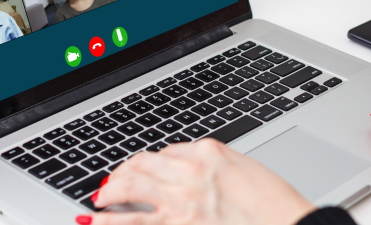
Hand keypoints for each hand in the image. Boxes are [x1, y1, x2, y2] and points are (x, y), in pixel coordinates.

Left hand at [84, 139, 313, 224]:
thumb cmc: (275, 204)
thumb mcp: (243, 170)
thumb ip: (213, 167)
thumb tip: (186, 170)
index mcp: (208, 152)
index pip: (166, 151)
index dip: (148, 162)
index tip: (140, 170)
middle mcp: (190, 170)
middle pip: (142, 163)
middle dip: (122, 172)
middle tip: (112, 182)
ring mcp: (183, 199)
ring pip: (131, 186)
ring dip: (110, 191)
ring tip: (100, 198)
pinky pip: (135, 220)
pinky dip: (110, 221)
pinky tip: (95, 220)